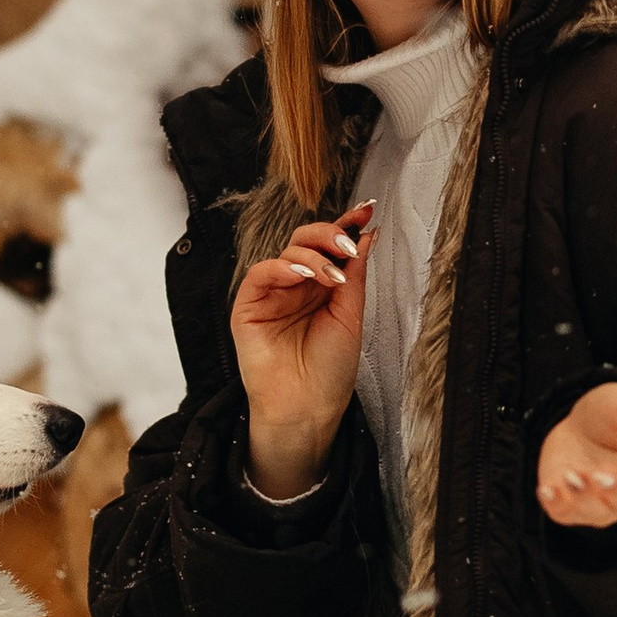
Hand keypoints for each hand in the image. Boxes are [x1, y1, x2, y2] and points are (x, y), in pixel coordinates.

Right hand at [230, 201, 374, 498]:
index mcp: (324, 285)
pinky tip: (301, 274)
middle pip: (309, 239)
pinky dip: (282, 266)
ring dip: (313, 254)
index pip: (333, 246)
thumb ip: (354, 274)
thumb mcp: (350, 316)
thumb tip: (366, 233)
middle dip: (330, 234)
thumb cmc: (330, 370)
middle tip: (348, 243)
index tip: (367, 209)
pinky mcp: (249, 305)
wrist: (308, 407)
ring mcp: (273, 293)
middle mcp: (298, 284)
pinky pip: (261, 272)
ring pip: (287, 250)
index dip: (347, 225)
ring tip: (331, 276)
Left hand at [535, 382, 616, 528]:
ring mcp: (600, 504)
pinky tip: (548, 489)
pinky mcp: (570, 505)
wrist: (580, 421)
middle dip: (615, 488)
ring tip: (573, 474)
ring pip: (598, 512)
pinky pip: (564, 513)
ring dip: (585, 495)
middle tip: (602, 471)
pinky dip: (556, 503)